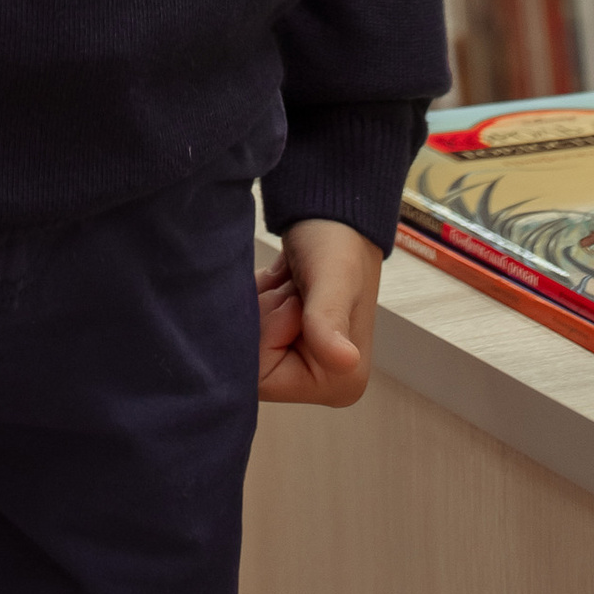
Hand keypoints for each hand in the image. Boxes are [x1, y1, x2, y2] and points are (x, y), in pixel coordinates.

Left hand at [256, 218, 380, 406]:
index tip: (289, 299)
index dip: (264, 332)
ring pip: (248, 341)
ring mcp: (307, 360)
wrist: (334, 209)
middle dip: (262, 316)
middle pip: (253, 361)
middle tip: (290, 286)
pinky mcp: (292, 338)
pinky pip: (251, 329)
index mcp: (340, 383)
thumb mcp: (332, 279)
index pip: (262, 378)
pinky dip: (258, 299)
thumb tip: (345, 362)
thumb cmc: (339, 240)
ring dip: (260, 303)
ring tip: (289, 280)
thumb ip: (327, 320)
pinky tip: (280, 280)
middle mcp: (325, 380)